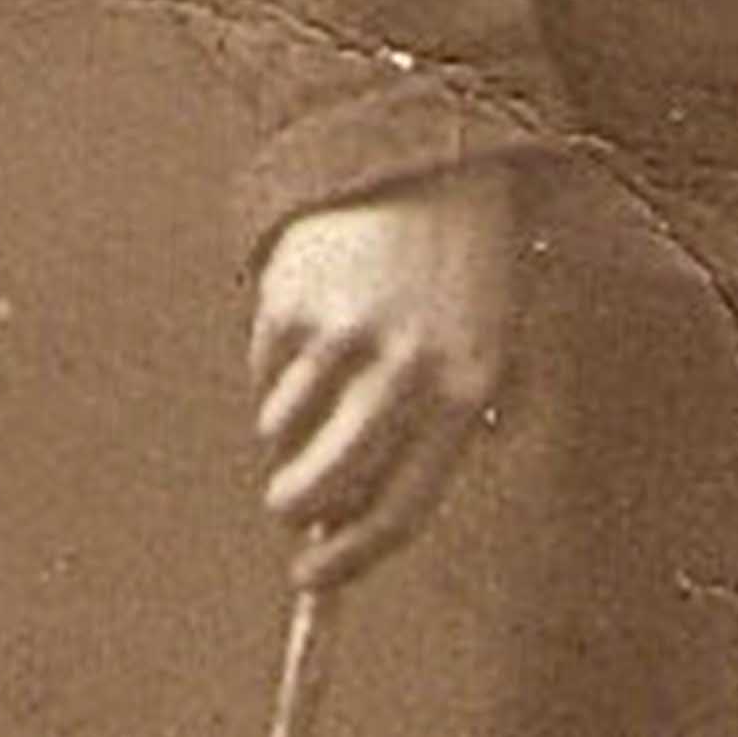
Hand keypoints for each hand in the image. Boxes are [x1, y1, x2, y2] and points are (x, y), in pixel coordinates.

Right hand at [250, 167, 518, 582]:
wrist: (424, 157)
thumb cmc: (457, 272)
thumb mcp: (473, 350)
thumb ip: (425, 434)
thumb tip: (345, 520)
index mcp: (466, 395)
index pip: (400, 511)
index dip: (350, 559)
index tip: (313, 579)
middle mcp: (406, 374)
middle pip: (322, 488)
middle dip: (296, 507)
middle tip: (287, 502)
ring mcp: (344, 340)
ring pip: (281, 432)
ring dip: (287, 424)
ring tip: (326, 366)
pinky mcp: (293, 306)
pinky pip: (263, 373)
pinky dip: (276, 365)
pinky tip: (314, 316)